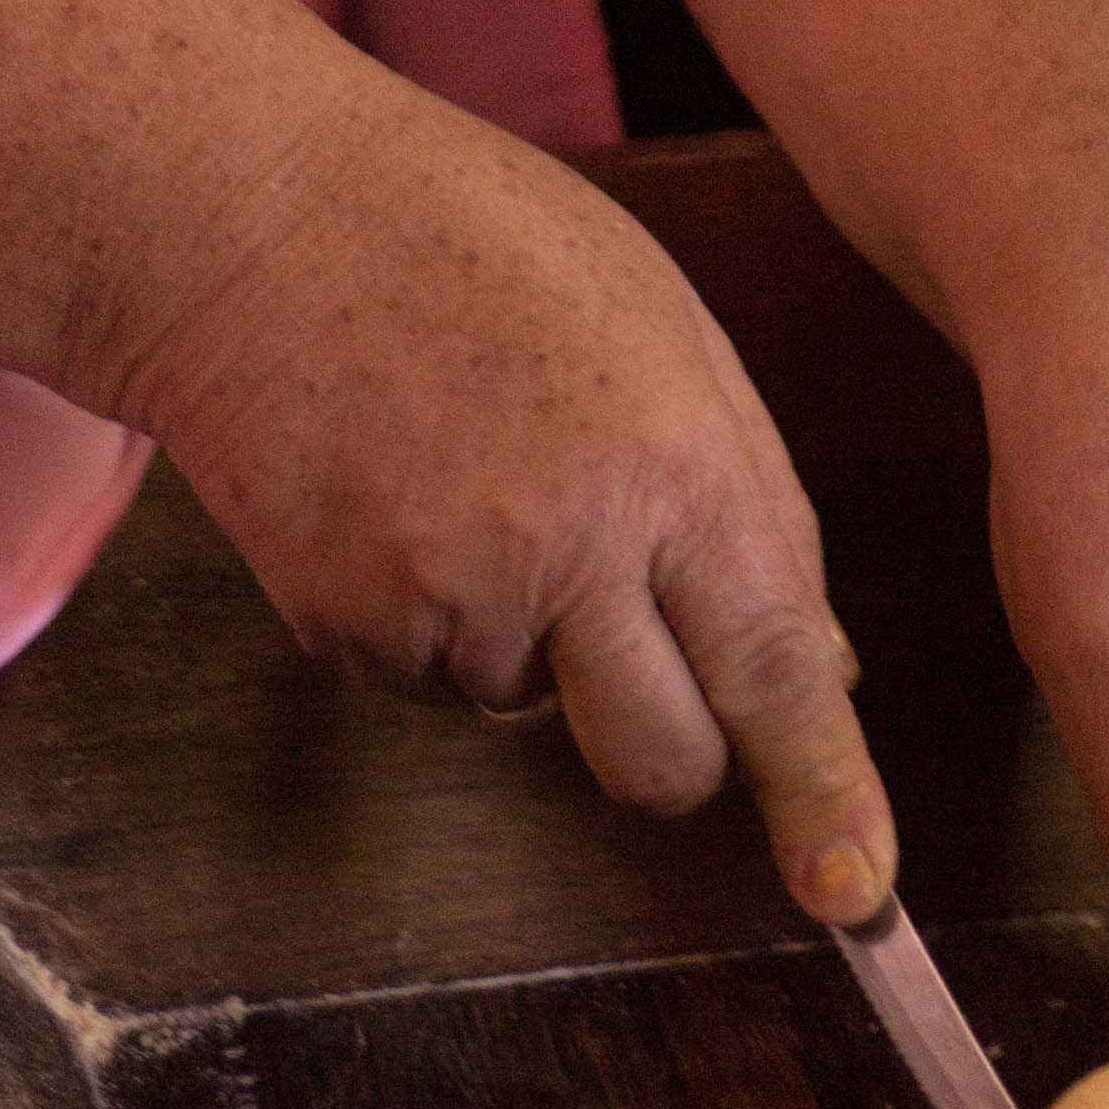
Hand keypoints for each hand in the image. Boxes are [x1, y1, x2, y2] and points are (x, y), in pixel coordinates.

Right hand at [119, 60, 896, 924]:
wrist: (249, 214)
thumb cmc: (472, 239)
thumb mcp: (661, 325)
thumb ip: (749, 497)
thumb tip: (817, 665)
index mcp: (675, 457)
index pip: (773, 671)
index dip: (825, 795)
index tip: (859, 895)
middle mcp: (569, 548)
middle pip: (663, 762)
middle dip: (676, 746)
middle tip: (636, 642)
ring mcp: (447, 600)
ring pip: (536, 710)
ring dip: (530, 637)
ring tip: (473, 465)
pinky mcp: (344, 629)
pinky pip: (430, 679)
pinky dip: (429, 619)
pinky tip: (398, 489)